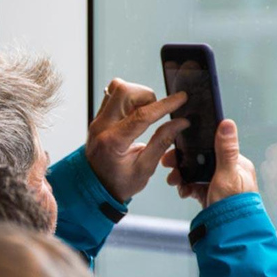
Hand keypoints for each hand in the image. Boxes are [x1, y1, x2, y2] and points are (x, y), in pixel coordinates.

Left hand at [86, 78, 188, 202]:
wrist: (95, 187)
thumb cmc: (119, 183)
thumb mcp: (145, 169)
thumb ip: (162, 143)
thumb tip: (180, 123)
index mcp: (113, 142)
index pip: (142, 115)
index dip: (165, 105)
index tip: (181, 98)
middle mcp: (101, 126)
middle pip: (124, 91)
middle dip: (147, 96)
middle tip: (157, 112)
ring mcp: (98, 120)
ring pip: (117, 88)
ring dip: (137, 96)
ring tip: (146, 114)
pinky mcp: (99, 117)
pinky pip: (113, 95)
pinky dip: (129, 99)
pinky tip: (136, 114)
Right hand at [162, 119, 257, 208]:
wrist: (231, 234)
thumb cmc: (234, 206)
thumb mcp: (227, 175)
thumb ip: (225, 150)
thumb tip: (227, 123)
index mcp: (238, 164)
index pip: (214, 146)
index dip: (195, 145)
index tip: (179, 144)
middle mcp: (230, 173)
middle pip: (203, 160)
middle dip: (184, 163)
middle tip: (168, 164)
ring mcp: (220, 185)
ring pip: (197, 174)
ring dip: (183, 176)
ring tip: (174, 181)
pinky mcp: (212, 196)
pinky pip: (197, 187)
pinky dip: (188, 188)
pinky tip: (183, 192)